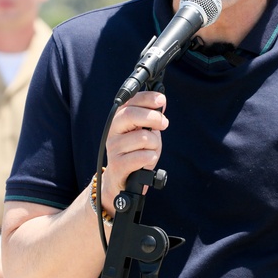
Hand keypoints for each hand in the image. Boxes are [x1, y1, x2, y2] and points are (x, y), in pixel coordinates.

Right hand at [102, 90, 168, 210]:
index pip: (130, 101)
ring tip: (151, 150)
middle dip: (153, 117)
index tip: (161, 100)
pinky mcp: (117, 165)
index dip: (147, 98)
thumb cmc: (135, 151)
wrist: (121, 178)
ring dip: (155, 144)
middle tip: (164, 124)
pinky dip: (151, 157)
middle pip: (131, 115)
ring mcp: (113, 148)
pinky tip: (147, 159)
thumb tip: (160, 101)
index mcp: (118, 118)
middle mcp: (112, 131)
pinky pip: (142, 156)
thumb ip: (150, 117)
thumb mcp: (144, 131)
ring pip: (142, 138)